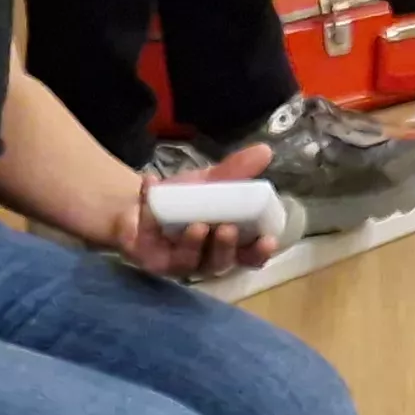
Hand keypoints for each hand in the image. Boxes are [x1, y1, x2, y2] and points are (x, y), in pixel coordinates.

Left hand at [113, 143, 284, 279]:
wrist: (145, 203)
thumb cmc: (186, 201)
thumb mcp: (211, 184)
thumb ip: (235, 172)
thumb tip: (264, 151)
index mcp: (226, 245)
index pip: (248, 257)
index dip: (259, 253)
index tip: (268, 240)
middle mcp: (203, 259)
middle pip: (218, 263)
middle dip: (225, 248)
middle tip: (227, 229)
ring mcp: (174, 262)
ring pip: (187, 260)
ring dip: (192, 244)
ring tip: (197, 225)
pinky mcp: (147, 256)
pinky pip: (149, 235)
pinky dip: (149, 211)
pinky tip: (152, 184)